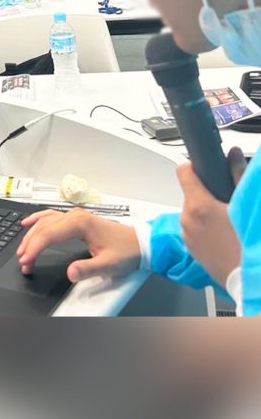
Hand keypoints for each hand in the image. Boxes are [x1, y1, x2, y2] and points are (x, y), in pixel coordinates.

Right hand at [17, 208, 140, 281]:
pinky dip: (38, 220)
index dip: (35, 248)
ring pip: (45, 222)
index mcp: (80, 223)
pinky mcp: (76, 220)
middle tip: (23, 261)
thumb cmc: (126, 252)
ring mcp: (75, 216)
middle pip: (44, 227)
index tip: (26, 261)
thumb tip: (70, 273)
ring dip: (32, 235)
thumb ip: (88, 269)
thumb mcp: (109, 265)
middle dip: (30, 244)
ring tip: (22, 249)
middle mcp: (75, 216)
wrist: (140, 243)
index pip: (49, 234)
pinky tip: (28, 224)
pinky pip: (51, 217)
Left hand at [176, 148, 244, 286]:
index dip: (194, 167)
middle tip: (228, 202)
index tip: (205, 169)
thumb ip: (238, 175)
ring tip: (229, 223)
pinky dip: (206, 229)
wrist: (252, 280)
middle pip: (190, 195)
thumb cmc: (250, 244)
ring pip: (193, 214)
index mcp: (199, 206)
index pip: (183, 172)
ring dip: (206, 213)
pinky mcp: (192, 252)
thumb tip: (233, 154)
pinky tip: (225, 237)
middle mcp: (188, 221)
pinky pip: (195, 231)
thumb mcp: (247, 206)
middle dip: (206, 194)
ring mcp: (188, 238)